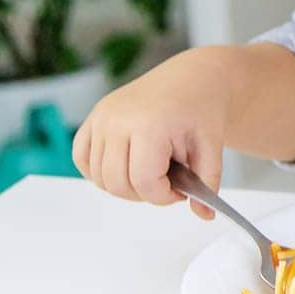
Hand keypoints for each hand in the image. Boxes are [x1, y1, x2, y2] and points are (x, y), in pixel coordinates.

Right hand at [72, 49, 231, 219]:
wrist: (191, 78)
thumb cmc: (201, 109)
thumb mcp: (212, 146)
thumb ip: (208, 182)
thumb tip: (204, 214)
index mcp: (149, 124)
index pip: (143, 182)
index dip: (163, 196)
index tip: (181, 189)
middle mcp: (118, 119)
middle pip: (117, 183)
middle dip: (145, 193)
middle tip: (168, 182)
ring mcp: (101, 117)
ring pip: (99, 177)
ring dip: (124, 184)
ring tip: (153, 169)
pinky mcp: (93, 118)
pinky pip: (82, 158)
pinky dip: (99, 172)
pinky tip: (126, 166)